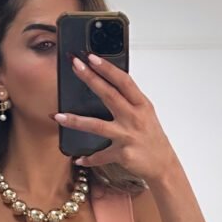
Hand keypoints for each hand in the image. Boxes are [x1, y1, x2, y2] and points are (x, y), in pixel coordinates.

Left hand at [52, 53, 175, 184]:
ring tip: (58, 116)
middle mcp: (134, 118)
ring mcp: (127, 136)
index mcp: (141, 104)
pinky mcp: (122, 154)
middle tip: (75, 66)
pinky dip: (89, 158)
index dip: (107, 68)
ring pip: (97, 126)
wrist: (163, 164)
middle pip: (109, 95)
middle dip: (90, 78)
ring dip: (76, 121)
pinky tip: (78, 158)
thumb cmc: (153, 138)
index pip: (123, 81)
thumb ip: (129, 100)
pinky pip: (100, 156)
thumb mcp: (146, 113)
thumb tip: (108, 84)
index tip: (92, 57)